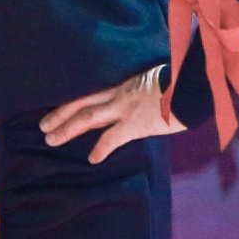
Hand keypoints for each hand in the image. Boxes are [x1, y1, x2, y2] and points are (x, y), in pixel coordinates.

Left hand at [38, 65, 184, 162]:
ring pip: (87, 117)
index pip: (90, 92)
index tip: (58, 109)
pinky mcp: (136, 123)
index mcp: (123, 83)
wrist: (195, 86)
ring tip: (51, 139)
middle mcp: (119, 93)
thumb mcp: (157, 80)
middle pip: (81, 103)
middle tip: (43, 126)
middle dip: (60, 115)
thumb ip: (143, 90)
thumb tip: (142, 99)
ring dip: (67, 129)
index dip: (72, 102)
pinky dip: (100, 148)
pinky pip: (112, 137)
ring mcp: (125, 107)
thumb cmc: (182, 82)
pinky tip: (92, 159)